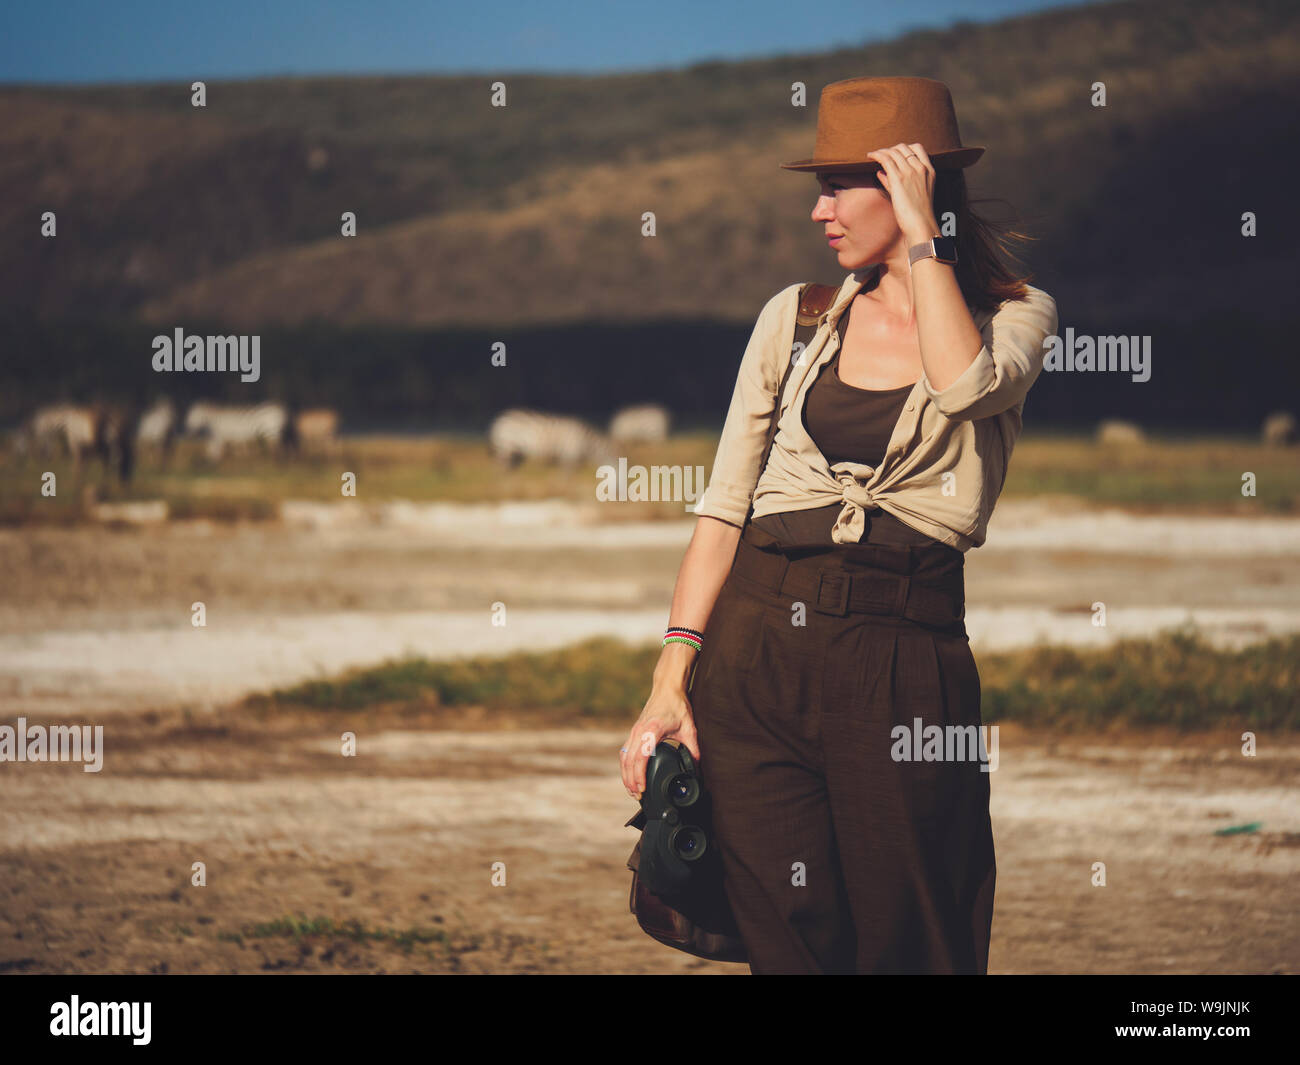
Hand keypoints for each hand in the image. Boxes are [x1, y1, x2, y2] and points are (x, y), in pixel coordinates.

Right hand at [619, 685, 700, 800]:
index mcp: (652, 731)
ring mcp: (634, 731)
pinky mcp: (634, 731)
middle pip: (629, 761)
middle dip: (631, 780)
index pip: (641, 758)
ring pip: (624, 757)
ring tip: (632, 790)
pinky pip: (625, 751)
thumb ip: (693, 750)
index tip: (642, 789)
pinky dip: (626, 765)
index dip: (639, 776)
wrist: (667, 688)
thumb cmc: (678, 706)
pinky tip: (630, 775)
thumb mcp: (690, 729)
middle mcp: (639, 732)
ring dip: (626, 775)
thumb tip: (696, 768)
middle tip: (637, 796)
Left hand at [866, 142, 940, 245]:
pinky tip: (870, 156)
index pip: (917, 148)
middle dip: (890, 149)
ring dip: (881, 151)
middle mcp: (920, 168)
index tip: (894, 153)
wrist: (921, 224)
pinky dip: (877, 154)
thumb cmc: (917, 214)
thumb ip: (896, 182)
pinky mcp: (899, 178)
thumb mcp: (912, 194)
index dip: (903, 148)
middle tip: (881, 155)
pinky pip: (886, 159)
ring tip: (873, 155)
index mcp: (929, 170)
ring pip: (893, 152)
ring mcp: (910, 172)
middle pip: (903, 147)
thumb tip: (881, 173)